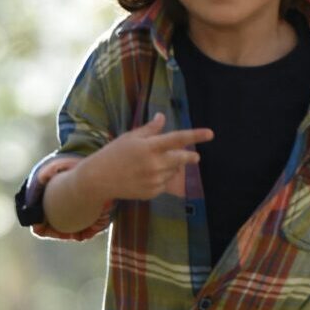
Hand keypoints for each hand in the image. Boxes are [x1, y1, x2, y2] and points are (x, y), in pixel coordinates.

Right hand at [83, 112, 212, 200]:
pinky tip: (148, 175)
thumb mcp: (130, 137)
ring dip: (172, 167)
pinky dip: (162, 178)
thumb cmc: (113, 154)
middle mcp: (154, 164)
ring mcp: (154, 180)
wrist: (99, 179)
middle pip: (182, 159)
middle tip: (195, 157)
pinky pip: (165, 183)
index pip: (177, 139)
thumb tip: (162, 117)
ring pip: (173, 172)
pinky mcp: (152, 192)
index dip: (195, 136)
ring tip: (156, 164)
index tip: (210, 134)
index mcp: (149, 147)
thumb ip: (149, 129)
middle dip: (191, 157)